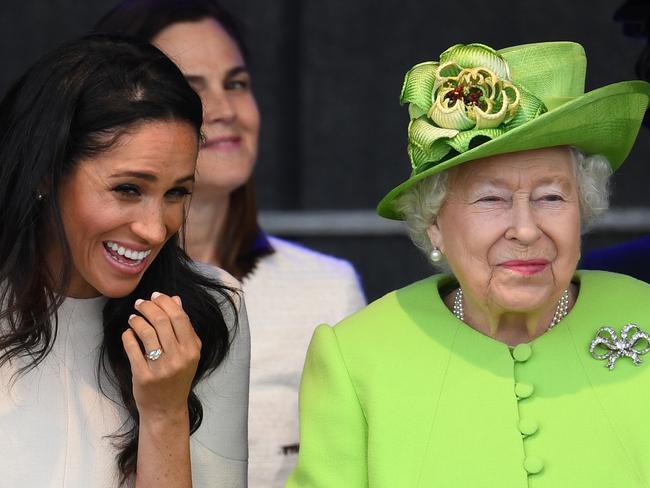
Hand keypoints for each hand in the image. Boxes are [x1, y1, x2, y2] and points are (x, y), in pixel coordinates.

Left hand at [122, 292, 201, 418]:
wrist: (166, 409)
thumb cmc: (177, 378)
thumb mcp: (187, 353)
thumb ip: (183, 327)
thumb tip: (175, 299)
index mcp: (192, 350)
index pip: (179, 317)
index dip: (165, 302)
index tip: (155, 295)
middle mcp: (179, 358)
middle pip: (162, 321)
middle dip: (148, 307)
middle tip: (140, 303)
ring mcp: (161, 368)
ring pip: (146, 332)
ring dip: (137, 320)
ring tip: (134, 318)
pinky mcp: (144, 376)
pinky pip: (132, 348)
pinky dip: (128, 336)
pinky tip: (128, 333)